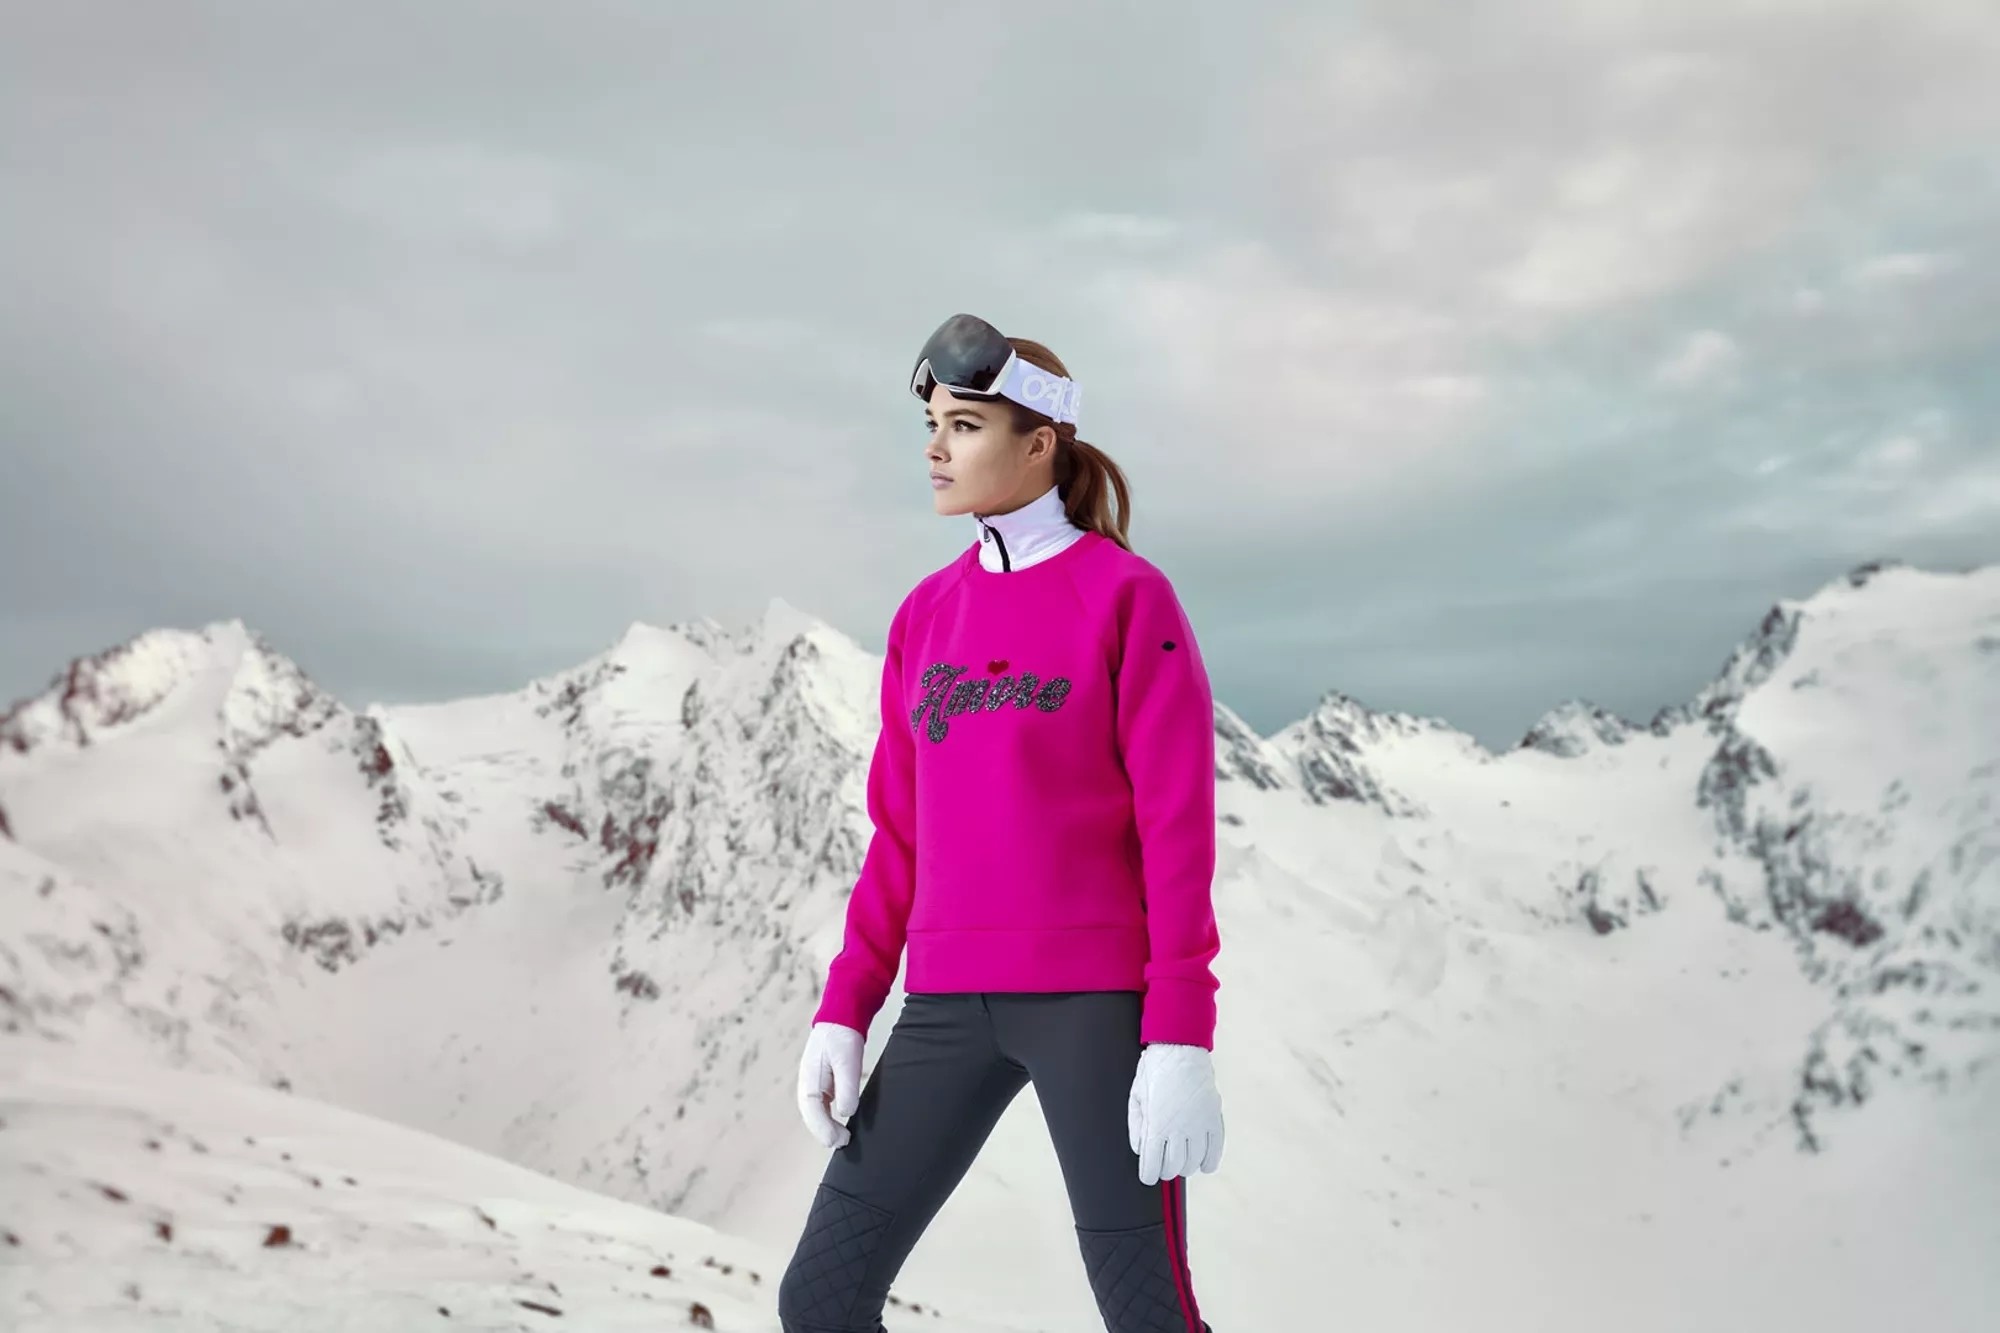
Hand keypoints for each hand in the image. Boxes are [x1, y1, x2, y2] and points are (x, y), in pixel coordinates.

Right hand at [796, 1022, 864, 1148]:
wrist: (841, 1017)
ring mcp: (813, 1084)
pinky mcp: (821, 1083)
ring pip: (815, 1113)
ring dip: (826, 1127)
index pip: (812, 1111)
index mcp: (809, 1078)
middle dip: (824, 1132)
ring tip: (842, 1139)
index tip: (837, 1141)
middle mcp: (807, 1084)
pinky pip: (821, 1107)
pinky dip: (828, 1119)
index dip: (824, 1129)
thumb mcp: (848, 1062)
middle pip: (811, 1116)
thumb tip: (846, 1113)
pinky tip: (839, 1126)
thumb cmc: (843, 1037)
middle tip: (844, 1143)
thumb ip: (846, 1088)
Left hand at [1127, 1044, 1223, 1184]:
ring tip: (1180, 1160)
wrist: (1181, 1049)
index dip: (1148, 1175)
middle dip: (1165, 1169)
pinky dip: (1209, 1162)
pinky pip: (1215, 1150)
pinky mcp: (1213, 1119)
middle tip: (1162, 1163)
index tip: (1148, 1174)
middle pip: (1173, 1168)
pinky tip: (1203, 1164)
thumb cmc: (1155, 1070)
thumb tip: (1140, 1150)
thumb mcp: (1136, 1096)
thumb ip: (1136, 1127)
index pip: (1152, 1166)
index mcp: (1157, 1125)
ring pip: (1193, 1163)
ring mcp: (1198, 1125)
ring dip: (1185, 1166)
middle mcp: (1179, 1130)